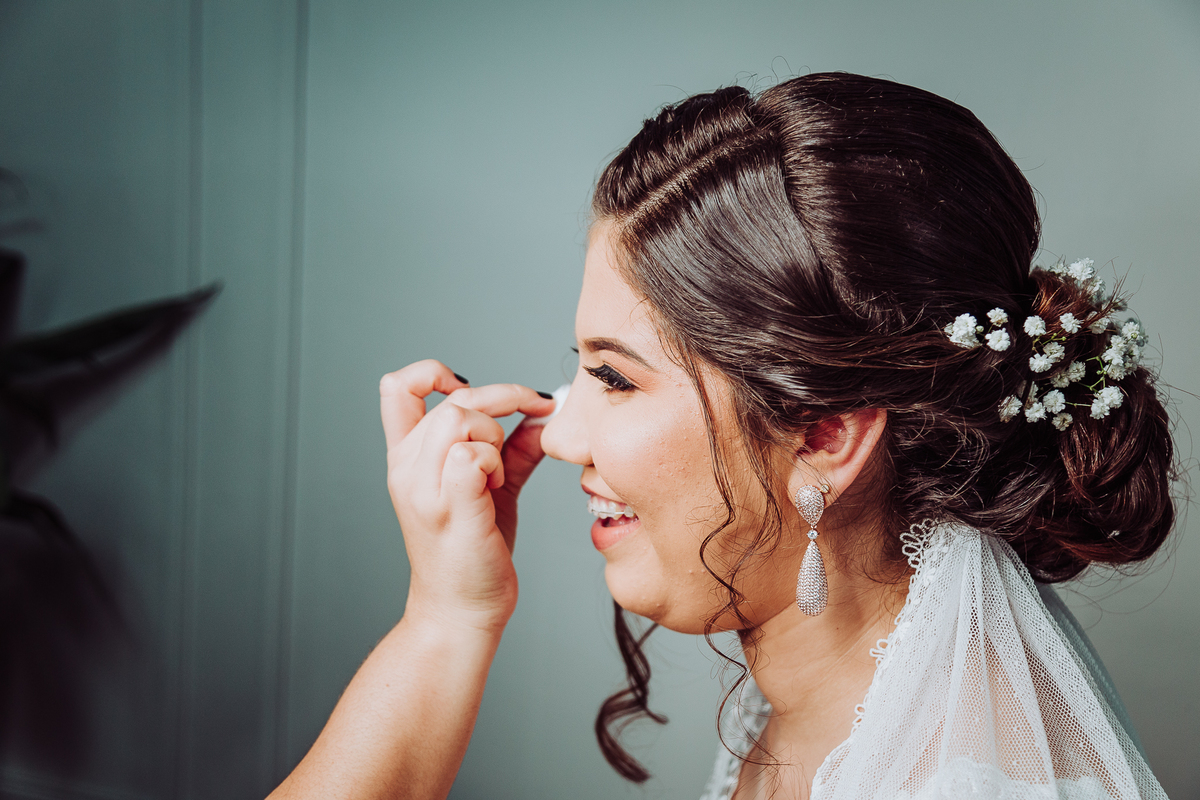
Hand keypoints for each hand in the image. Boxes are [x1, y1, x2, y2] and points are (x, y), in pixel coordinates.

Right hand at [380, 360, 554, 633]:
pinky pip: (472, 453)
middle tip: (534, 412)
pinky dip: (497, 460)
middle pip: (453, 399)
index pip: (398, 387)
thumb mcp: (491, 489)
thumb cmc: (473, 552)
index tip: (469, 387)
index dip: (433, 372)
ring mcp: (424, 489)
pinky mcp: (450, 508)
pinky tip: (499, 486)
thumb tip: (541, 415)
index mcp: (407, 459)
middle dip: (503, 399)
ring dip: (496, 434)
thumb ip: (513, 449)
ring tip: (500, 472)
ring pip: (461, 417)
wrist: (461, 611)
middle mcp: (407, 469)